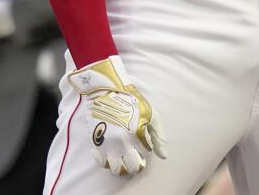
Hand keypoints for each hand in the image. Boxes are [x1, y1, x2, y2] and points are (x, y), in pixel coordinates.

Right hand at [68, 55, 166, 176]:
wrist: (106, 89)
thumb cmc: (131, 100)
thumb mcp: (151, 114)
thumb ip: (158, 136)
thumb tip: (163, 156)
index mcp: (135, 136)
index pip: (141, 162)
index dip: (143, 158)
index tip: (142, 151)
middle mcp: (120, 142)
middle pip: (128, 170)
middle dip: (133, 166)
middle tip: (134, 159)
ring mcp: (106, 143)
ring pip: (114, 169)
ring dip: (120, 166)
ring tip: (123, 158)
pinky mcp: (95, 141)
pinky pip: (101, 161)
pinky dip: (106, 161)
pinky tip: (111, 152)